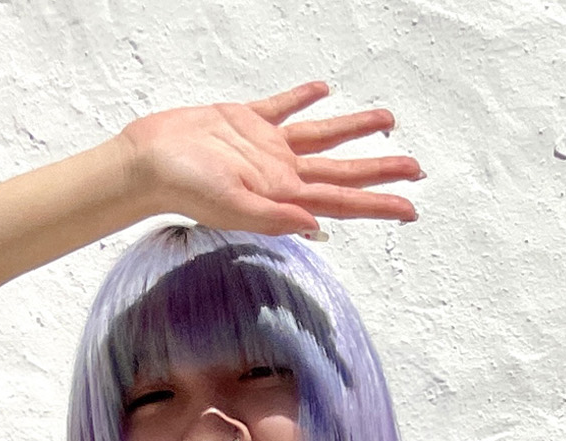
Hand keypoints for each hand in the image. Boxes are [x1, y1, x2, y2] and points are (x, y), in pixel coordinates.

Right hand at [120, 82, 421, 238]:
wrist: (148, 162)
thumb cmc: (184, 189)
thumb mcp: (231, 208)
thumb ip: (273, 218)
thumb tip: (316, 226)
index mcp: (284, 195)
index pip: (342, 201)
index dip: (379, 205)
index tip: (410, 208)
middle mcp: (282, 172)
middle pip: (343, 171)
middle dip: (381, 170)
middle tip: (417, 168)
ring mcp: (266, 147)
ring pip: (323, 136)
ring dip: (355, 129)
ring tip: (386, 121)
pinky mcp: (246, 121)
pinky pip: (284, 107)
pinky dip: (304, 98)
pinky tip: (322, 90)